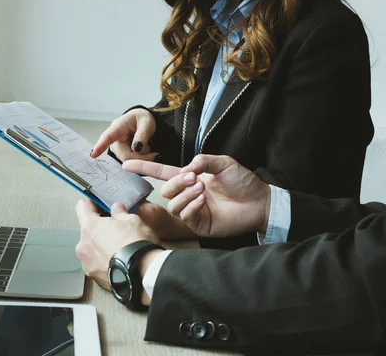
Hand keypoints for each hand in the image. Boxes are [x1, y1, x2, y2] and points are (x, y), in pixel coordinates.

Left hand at [75, 199, 162, 305]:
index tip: (98, 203)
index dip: (92, 203)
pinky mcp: (93, 276)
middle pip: (88, 230)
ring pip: (91, 248)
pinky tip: (119, 259)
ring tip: (120, 247)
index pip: (82, 207)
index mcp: (90, 226)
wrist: (143, 273)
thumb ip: (120, 213)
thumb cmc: (136, 245)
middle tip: (116, 227)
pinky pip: (96, 263)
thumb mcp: (133, 220)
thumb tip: (117, 209)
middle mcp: (83, 245)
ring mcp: (86, 263)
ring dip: (101, 245)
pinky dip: (105, 260)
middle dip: (100, 227)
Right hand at [90, 109, 158, 161]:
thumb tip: (136, 148)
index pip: (108, 137)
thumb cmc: (142, 119)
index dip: (100, 146)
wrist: (142, 121)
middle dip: (141, 157)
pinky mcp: (122, 155)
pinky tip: (146, 153)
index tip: (93, 154)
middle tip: (155, 154)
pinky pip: (132, 162)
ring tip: (150, 149)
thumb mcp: (146, 123)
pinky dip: (141, 160)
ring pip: (129, 161)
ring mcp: (118, 149)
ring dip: (142, 159)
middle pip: (125, 156)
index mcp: (118, 127)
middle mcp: (114, 140)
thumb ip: (142, 135)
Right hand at [123, 155, 270, 237]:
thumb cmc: (243, 182)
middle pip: (165, 190)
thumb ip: (202, 161)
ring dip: (184, 194)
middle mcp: (188, 194)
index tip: (125, 164)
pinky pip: (184, 216)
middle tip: (194, 178)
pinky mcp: (200, 225)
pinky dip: (190, 206)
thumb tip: (186, 168)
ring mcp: (193, 210)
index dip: (144, 168)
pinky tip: (203, 201)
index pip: (162, 173)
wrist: (259, 202)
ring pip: (172, 204)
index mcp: (191, 178)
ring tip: (201, 189)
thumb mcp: (223, 163)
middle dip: (176, 183)